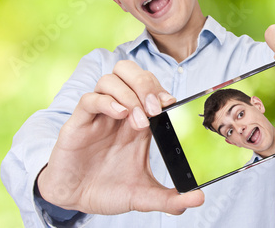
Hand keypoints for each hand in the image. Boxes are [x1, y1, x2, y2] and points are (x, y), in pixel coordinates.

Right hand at [37, 60, 203, 214]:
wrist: (75, 200)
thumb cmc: (107, 190)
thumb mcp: (143, 196)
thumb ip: (170, 199)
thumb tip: (198, 199)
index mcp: (138, 122)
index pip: (151, 88)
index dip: (162, 90)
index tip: (172, 104)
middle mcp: (119, 113)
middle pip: (131, 73)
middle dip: (146, 85)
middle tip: (156, 109)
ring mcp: (99, 116)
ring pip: (110, 79)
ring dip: (129, 94)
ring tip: (139, 119)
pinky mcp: (79, 122)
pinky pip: (89, 98)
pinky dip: (107, 101)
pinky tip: (120, 115)